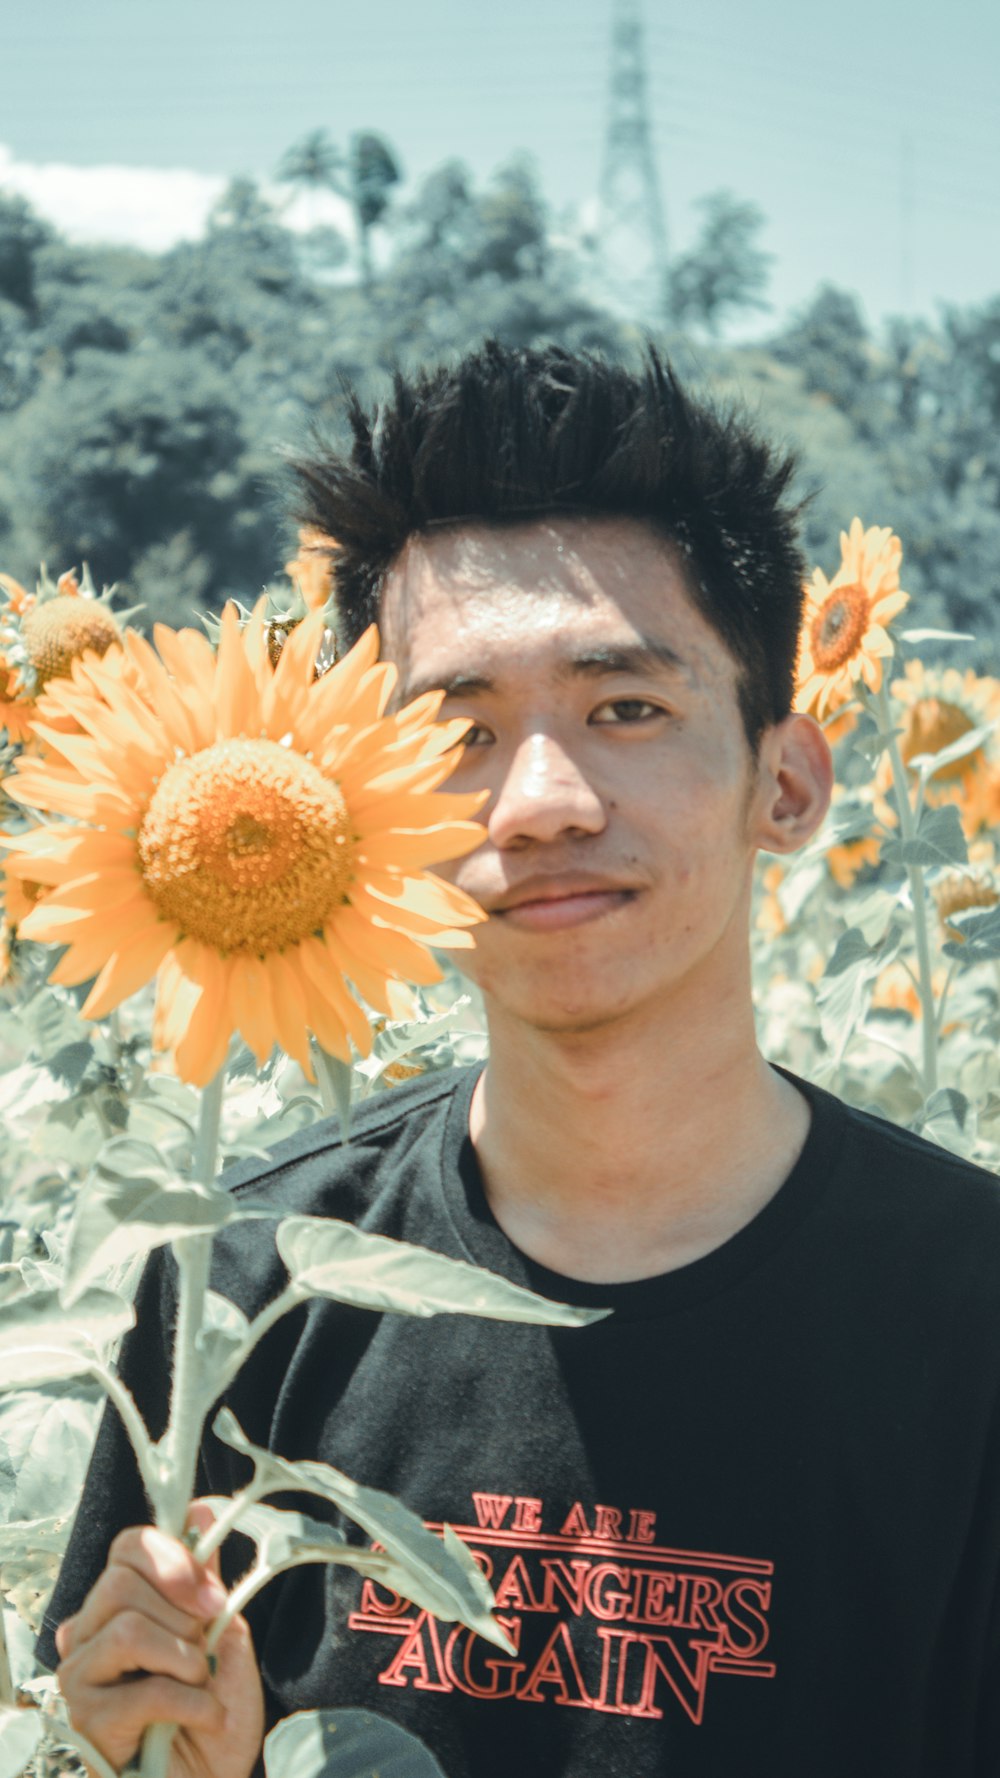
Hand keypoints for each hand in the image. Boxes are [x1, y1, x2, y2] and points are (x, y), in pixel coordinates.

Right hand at [55, 1501, 263, 1777]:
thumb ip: (207, 1582)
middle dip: (181, 1615)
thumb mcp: (223, 1636)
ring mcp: (80, 1677)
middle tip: (204, 1650)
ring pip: (127, 1630)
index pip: (128, 1547)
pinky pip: (142, 1690)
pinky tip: (204, 1719)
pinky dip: (191, 1704)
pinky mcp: (86, 1720)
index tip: (213, 1596)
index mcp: (120, 1605)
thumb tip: (202, 1513)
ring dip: (184, 1659)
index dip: (172, 1558)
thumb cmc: (213, 1714)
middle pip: (121, 1582)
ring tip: (199, 1685)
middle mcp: (88, 1634)